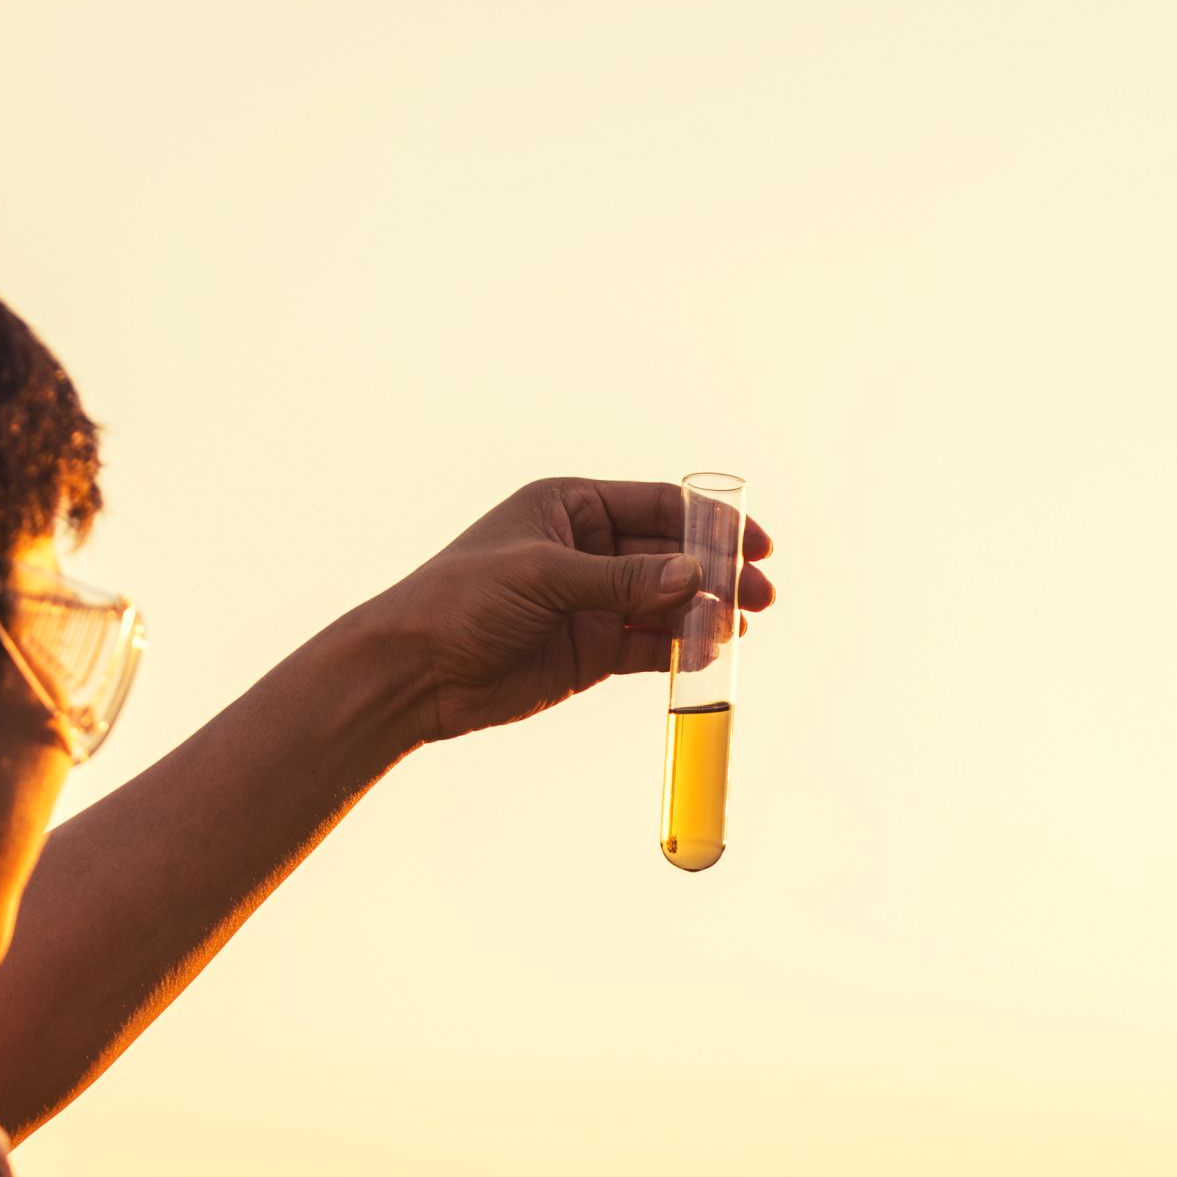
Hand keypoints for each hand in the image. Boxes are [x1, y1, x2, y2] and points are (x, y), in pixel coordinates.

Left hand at [363, 478, 776, 746]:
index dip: (711, 522)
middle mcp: (588, 550)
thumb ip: (623, 580)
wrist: (414, 671)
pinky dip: (679, 651)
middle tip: (762, 594)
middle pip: (672, 556)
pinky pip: (649, 647)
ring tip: (739, 627)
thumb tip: (695, 576)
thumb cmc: (461, 601)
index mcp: (572, 506)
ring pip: (667, 604)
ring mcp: (592, 603)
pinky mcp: (592, 652)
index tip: (755, 545)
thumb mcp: (544, 578)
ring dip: (705, 615)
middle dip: (718, 573)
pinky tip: (706, 655)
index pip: (659, 505)